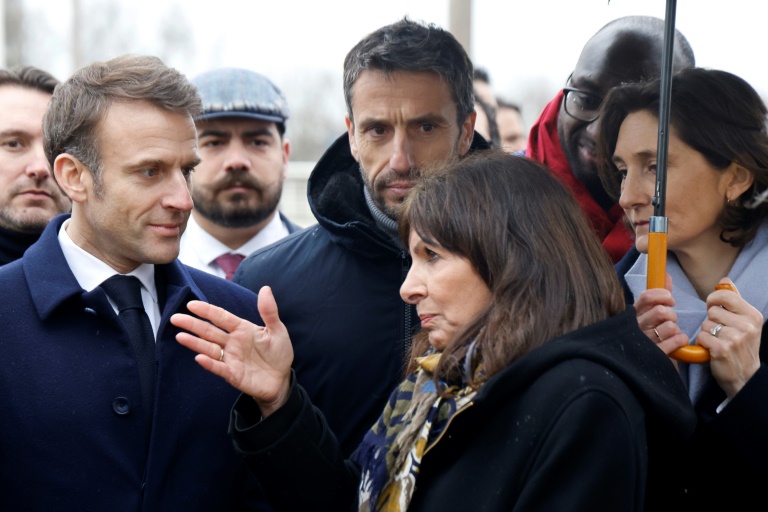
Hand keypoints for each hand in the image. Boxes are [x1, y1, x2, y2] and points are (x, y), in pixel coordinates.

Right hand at [170, 286, 292, 416]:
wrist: (282, 380)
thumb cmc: (278, 353)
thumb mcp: (277, 330)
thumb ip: (269, 312)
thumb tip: (265, 288)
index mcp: (242, 329)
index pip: (221, 317)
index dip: (207, 311)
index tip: (191, 304)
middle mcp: (232, 342)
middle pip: (209, 331)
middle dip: (193, 325)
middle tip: (175, 318)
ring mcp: (231, 358)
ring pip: (209, 348)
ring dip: (195, 343)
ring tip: (180, 336)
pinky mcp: (233, 374)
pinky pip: (219, 368)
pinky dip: (210, 364)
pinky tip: (199, 358)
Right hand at [634, 273, 688, 357]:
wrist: (648, 363)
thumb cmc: (651, 334)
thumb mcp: (650, 313)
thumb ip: (659, 295)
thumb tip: (666, 275)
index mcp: (633, 315)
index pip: (646, 297)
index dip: (662, 295)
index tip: (670, 300)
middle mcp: (636, 327)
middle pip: (661, 311)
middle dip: (672, 315)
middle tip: (670, 320)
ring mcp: (645, 341)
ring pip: (669, 326)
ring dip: (675, 329)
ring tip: (671, 334)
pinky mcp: (655, 354)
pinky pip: (675, 340)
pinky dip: (680, 339)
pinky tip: (677, 341)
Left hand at [696, 278, 762, 397]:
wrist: (745, 376)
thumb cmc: (741, 346)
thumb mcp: (745, 322)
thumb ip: (734, 300)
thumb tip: (724, 281)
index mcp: (753, 315)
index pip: (726, 296)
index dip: (713, 299)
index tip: (713, 307)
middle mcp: (747, 326)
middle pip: (712, 311)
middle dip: (711, 321)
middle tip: (720, 332)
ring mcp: (736, 338)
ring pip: (706, 324)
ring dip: (707, 333)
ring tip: (718, 341)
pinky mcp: (722, 349)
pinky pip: (701, 336)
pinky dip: (703, 343)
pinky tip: (713, 349)